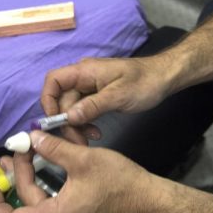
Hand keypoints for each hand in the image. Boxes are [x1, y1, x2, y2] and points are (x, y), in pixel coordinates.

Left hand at [0, 131, 154, 212]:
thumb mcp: (83, 159)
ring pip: (39, 203)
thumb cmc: (119, 182)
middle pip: (26, 203)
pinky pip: (52, 204)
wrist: (149, 200)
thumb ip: (54, 149)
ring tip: (24, 154)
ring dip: (30, 178)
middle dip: (18, 174)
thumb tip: (32, 138)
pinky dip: (45, 184)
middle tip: (17, 149)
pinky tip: (46, 164)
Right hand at [40, 54, 175, 142]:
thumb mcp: (119, 95)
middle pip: (62, 99)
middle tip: (78, 141)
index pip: (54, 81)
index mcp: (85, 71)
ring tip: (90, 139)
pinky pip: (84, 111)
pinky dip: (86, 123)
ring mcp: (90, 87)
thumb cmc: (144, 82)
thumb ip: (92, 106)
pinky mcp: (98, 96)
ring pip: (72, 108)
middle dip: (67, 121)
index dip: (48, 100)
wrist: (164, 78)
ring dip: (77, 125)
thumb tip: (69, 117)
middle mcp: (83, 77)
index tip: (56, 121)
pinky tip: (96, 133)